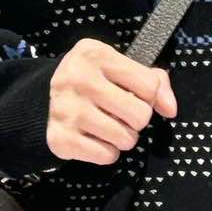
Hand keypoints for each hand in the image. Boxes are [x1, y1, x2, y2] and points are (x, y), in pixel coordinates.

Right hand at [46, 36, 177, 164]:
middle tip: (122, 115)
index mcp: (96, 54)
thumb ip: (152, 81)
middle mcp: (79, 79)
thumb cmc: (91, 81)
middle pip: (140, 115)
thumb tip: (170, 109)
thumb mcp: (118, 68)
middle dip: (137, 120)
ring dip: (124, 138)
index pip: (149, 85)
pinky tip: (96, 138)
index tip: (135, 95)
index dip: (149, 96)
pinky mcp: (61, 138)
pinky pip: (107, 156)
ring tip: (110, 126)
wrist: (41, 100)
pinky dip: (107, 152)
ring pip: (126, 139)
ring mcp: (67, 110)